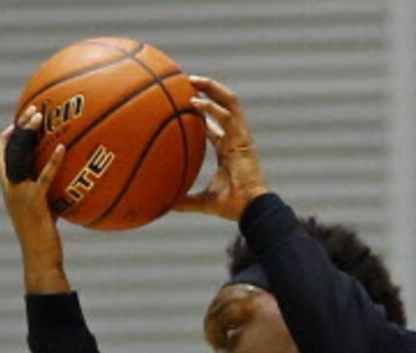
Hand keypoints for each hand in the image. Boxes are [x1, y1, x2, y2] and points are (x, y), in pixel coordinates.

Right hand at [0, 124, 69, 291]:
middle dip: (19, 126)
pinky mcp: (35, 201)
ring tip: (41, 116)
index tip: (16, 122)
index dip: (6, 138)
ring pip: (21, 156)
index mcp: (9, 190)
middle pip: (9, 149)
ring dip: (29, 134)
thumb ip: (47, 195)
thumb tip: (65, 184)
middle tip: (32, 109)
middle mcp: (11, 188)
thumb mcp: (43, 212)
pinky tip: (62, 147)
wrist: (39, 258)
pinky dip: (52, 161)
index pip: (0, 157)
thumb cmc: (44, 240)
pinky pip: (44, 176)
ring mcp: (20, 194)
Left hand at [172, 76, 268, 220]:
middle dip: (207, 91)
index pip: (216, 124)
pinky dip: (212, 106)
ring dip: (211, 88)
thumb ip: (185, 201)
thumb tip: (164, 206)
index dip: (204, 112)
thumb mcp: (204, 202)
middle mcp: (235, 138)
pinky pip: (228, 115)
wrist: (251, 208)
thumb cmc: (232, 206)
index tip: (186, 102)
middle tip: (186, 82)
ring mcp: (240, 136)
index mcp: (228, 150)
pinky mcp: (243, 138)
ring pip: (229, 102)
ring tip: (192, 80)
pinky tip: (195, 101)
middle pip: (223, 106)